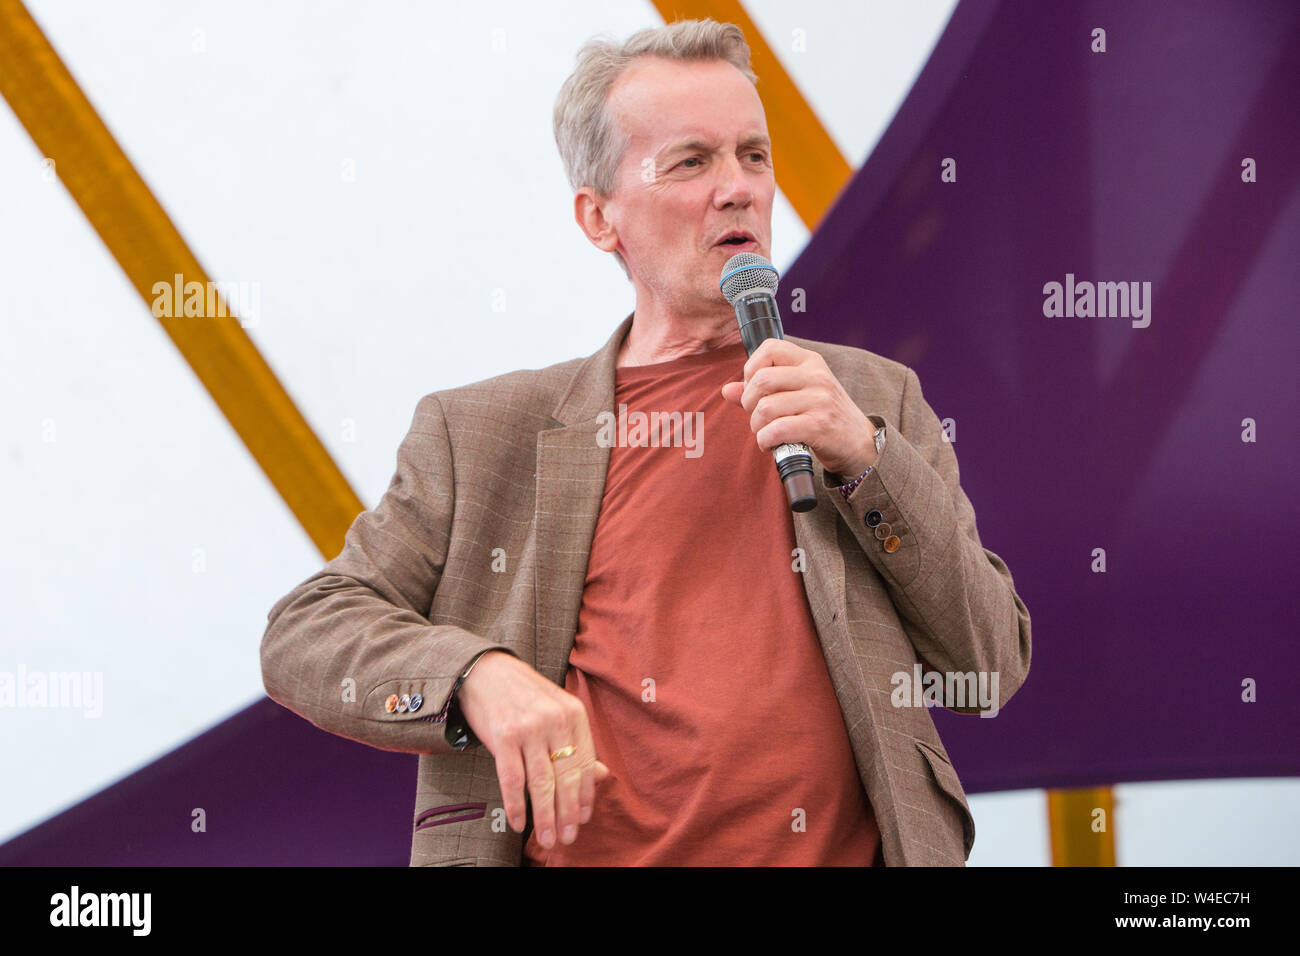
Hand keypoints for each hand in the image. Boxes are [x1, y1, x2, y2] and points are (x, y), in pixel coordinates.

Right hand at [455, 650, 610, 848]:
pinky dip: (516, 805)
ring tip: (548, 838)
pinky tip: (520, 822)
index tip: (582, 819)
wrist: (485, 670)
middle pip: (566, 777)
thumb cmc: (524, 694)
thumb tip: (599, 774)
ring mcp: (529, 728)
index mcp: (574, 713)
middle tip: (567, 838)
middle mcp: (555, 721)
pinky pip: (512, 779)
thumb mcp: (557, 709)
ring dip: (545, 816)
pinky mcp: (503, 736)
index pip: (585, 763)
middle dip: (567, 813)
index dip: (585, 795)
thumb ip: (577, 742)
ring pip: (541, 783)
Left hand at [720, 338, 877, 477]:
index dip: (751, 368)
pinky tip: (770, 444)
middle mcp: (816, 376)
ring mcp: (819, 400)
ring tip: (765, 432)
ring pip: (766, 407)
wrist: (859, 442)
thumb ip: (763, 390)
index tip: (754, 388)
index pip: (770, 347)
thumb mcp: (798, 394)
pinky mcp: (819, 425)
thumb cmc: (824, 416)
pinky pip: (777, 429)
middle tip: (756, 416)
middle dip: (749, 403)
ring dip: (756, 426)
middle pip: (761, 380)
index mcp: (810, 361)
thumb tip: (728, 390)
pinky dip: (765, 440)